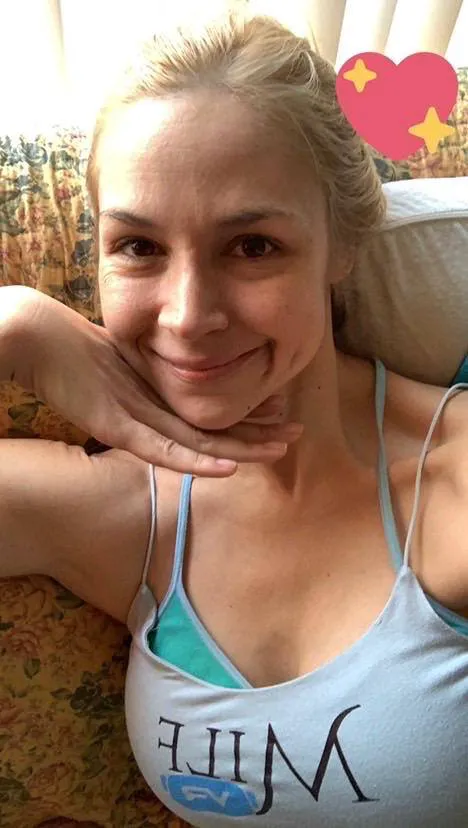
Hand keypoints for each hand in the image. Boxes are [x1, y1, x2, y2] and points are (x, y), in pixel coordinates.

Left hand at [14, 289, 302, 475]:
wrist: (30, 337)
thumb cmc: (71, 341)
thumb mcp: (123, 350)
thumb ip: (150, 360)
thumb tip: (179, 348)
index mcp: (153, 403)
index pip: (206, 416)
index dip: (242, 415)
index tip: (277, 408)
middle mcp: (148, 419)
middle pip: (209, 436)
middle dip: (253, 438)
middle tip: (293, 438)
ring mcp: (133, 424)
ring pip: (195, 446)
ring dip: (239, 451)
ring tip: (277, 449)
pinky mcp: (115, 424)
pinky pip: (162, 447)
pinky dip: (196, 459)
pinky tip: (228, 466)